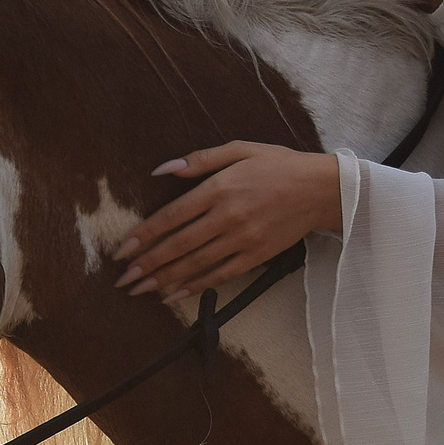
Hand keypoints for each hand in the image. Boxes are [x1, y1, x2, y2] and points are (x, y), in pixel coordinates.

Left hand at [112, 142, 340, 299]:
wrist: (321, 188)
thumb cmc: (278, 164)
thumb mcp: (239, 149)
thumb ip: (199, 160)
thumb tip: (161, 170)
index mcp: (219, 188)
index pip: (172, 216)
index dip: (144, 234)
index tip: (122, 250)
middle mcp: (228, 216)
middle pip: (179, 245)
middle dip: (147, 264)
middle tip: (123, 280)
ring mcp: (243, 239)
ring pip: (196, 264)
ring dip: (165, 279)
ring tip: (140, 290)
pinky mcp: (257, 256)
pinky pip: (221, 275)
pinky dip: (197, 287)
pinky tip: (175, 295)